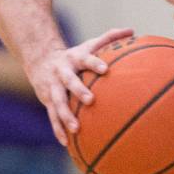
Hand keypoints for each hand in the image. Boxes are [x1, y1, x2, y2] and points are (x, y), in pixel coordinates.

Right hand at [26, 27, 133, 144]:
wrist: (41, 61)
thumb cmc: (75, 55)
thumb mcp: (90, 44)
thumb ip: (110, 38)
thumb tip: (132, 30)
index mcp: (74, 59)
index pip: (86, 59)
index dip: (95, 63)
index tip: (106, 69)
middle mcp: (62, 73)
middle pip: (69, 82)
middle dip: (78, 90)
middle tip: (90, 100)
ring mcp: (53, 88)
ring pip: (57, 102)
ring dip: (65, 115)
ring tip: (76, 128)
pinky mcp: (47, 101)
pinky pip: (52, 117)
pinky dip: (58, 129)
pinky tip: (66, 143)